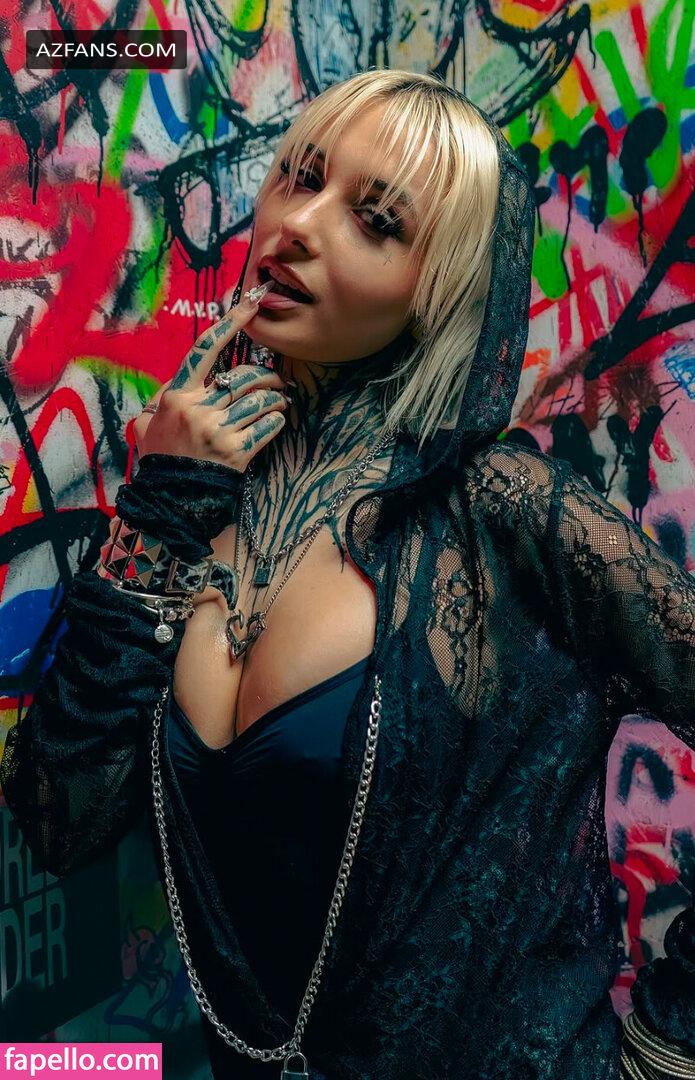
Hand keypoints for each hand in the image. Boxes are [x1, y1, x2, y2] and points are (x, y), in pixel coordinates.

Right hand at [133, 289, 288, 472]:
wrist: (170, 500)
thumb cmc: (162, 458)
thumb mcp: (149, 423)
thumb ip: (163, 396)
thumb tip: (183, 377)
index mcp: (177, 396)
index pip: (206, 349)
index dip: (230, 324)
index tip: (251, 305)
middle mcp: (198, 409)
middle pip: (244, 376)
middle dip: (266, 374)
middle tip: (276, 379)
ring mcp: (218, 430)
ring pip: (260, 398)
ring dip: (277, 396)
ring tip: (280, 399)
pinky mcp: (237, 452)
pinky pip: (268, 425)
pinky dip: (277, 419)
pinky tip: (277, 419)